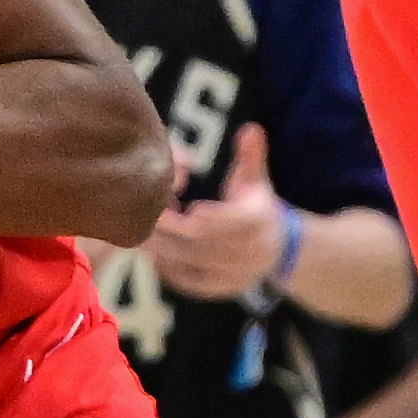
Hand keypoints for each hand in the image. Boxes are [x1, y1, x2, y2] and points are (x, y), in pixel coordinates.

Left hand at [144, 121, 291, 299]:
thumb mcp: (257, 181)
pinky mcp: (224, 289)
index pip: (224, 221)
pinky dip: (169, 270)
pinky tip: (152, 255)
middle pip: (200, 243)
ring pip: (192, 264)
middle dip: (170, 231)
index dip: (201, 216)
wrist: (279, 249)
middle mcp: (251, 251)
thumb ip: (251, 157)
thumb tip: (251, 128)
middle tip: (141, 217)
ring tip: (137, 234)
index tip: (179, 207)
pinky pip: (191, 283)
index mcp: (259, 221)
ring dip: (162, 250)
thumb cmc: (256, 206)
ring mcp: (238, 274)